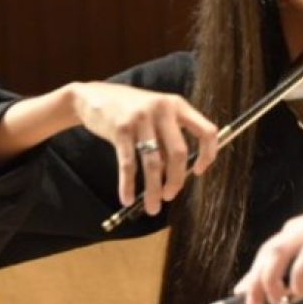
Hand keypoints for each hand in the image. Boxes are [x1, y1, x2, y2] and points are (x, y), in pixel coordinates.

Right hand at [68, 82, 217, 213]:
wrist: (94, 96)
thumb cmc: (131, 110)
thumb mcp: (157, 115)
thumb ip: (169, 138)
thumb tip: (177, 174)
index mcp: (178, 105)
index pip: (206, 131)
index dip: (208, 154)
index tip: (199, 171)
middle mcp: (163, 109)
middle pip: (179, 153)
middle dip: (176, 180)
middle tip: (170, 196)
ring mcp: (141, 119)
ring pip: (154, 163)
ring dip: (154, 190)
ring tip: (153, 207)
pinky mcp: (120, 129)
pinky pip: (128, 164)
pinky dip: (128, 185)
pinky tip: (127, 199)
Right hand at [233, 204, 302, 303]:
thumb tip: (291, 297)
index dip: (301, 275)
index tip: (296, 295)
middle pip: (282, 247)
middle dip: (268, 278)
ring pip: (271, 245)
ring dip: (256, 275)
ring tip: (251, 301)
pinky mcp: (294, 224)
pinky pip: (273, 244)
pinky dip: (260, 266)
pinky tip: (248, 285)